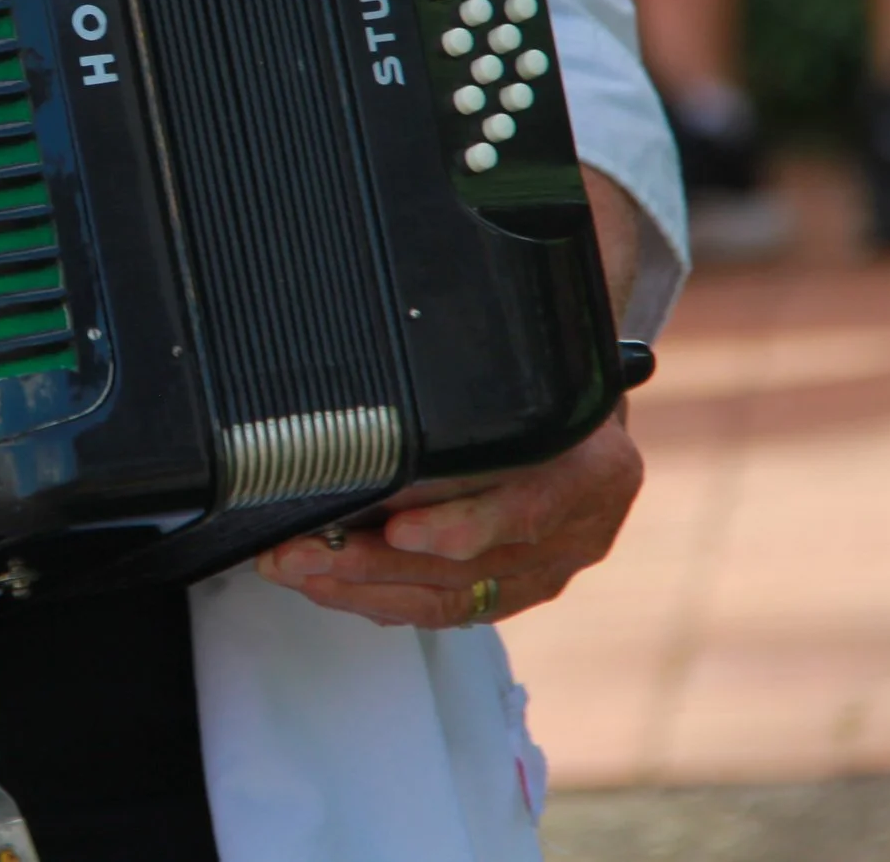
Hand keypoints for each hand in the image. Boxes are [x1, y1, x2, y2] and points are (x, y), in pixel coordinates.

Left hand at [254, 167, 648, 627]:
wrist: (586, 391)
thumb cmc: (542, 361)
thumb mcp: (527, 346)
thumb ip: (480, 344)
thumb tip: (425, 277)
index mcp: (597, 464)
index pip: (528, 506)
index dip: (461, 523)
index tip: (394, 523)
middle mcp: (581, 525)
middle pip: (472, 565)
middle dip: (374, 560)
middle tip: (302, 549)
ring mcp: (550, 566)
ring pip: (448, 597)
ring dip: (360, 585)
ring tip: (292, 564)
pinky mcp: (516, 590)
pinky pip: (444, 611)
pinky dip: (379, 600)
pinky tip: (326, 584)